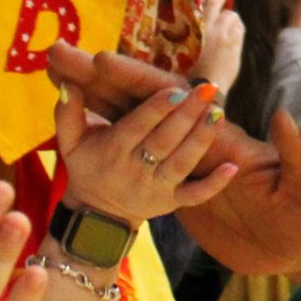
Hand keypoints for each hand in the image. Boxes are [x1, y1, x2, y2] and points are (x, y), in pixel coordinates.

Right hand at [47, 42, 300, 274]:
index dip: (136, 81)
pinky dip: (114, 139)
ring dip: (98, 101)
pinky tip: (83, 121)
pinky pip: (135, 159)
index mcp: (228, 141)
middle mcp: (204, 145)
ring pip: (133, 127)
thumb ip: (300, 153)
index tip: (96, 59)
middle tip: (54, 55)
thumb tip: (282, 117)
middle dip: (100, 80)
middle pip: (142, 104)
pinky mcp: (184, 195)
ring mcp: (188, 168)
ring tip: (58, 78)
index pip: (175, 100)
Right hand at [56, 80, 236, 220]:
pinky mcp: (172, 203)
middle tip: (207, 90)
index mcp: (112, 150)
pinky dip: (214, 184)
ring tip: (219, 114)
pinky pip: (195, 196)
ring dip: (202, 140)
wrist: (98, 215)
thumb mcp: (70, 143)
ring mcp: (156, 189)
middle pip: (164, 141)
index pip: (137, 127)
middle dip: (186, 116)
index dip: (156, 110)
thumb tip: (68, 85)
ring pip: (182, 163)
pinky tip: (232, 168)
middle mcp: (135, 170)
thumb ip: (68, 114)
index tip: (175, 90)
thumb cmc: (88, 167)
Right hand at [192, 0, 244, 95]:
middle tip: (225, 16)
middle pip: (228, 12)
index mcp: (197, 29)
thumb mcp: (184, 49)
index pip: (212, 4)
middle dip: (227, 13)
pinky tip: (230, 45)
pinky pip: (240, 33)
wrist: (202, 90)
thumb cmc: (188, 72)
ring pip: (235, 22)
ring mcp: (226, 39)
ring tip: (223, 38)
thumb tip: (206, 25)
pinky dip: (237, 34)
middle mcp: (213, 30)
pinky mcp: (235, 48)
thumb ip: (194, 34)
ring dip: (232, 25)